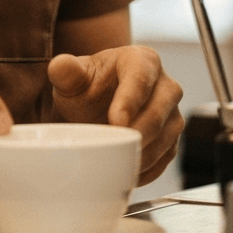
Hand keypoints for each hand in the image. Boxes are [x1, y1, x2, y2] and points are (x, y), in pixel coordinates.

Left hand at [47, 45, 182, 185]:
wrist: (93, 107)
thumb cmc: (86, 87)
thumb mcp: (71, 78)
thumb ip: (65, 71)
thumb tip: (60, 66)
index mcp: (142, 60)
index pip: (140, 79)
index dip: (129, 102)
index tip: (116, 123)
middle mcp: (165, 84)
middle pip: (158, 110)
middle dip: (138, 132)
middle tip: (115, 147)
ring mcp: (172, 113)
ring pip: (166, 136)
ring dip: (144, 154)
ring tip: (118, 162)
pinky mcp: (172, 138)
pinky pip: (166, 156)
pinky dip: (148, 168)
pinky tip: (128, 172)